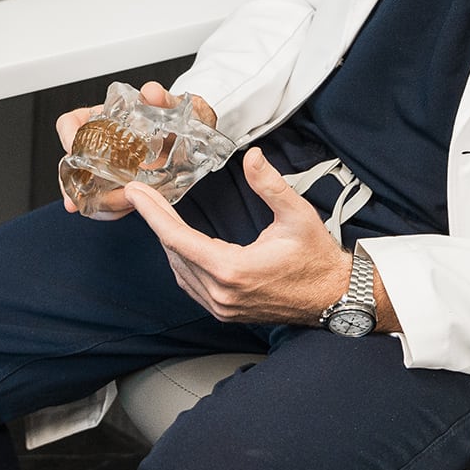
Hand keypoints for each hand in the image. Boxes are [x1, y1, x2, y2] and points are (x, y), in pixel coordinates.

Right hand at [57, 81, 218, 219]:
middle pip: (72, 162)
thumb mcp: (169, 104)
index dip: (67, 136)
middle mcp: (100, 143)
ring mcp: (108, 166)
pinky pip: (106, 198)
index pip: (70, 123)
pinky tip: (122, 208)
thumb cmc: (173, 114)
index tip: (73, 149)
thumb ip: (161, 98)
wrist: (190, 132)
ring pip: (86, 186)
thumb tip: (151, 92)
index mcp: (101, 117)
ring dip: (95, 200)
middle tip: (82, 197)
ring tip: (117, 203)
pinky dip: (111, 207)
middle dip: (75, 183)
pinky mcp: (121, 184)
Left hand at [123, 146, 349, 323]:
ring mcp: (222, 306)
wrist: (334, 298)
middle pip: (173, 252)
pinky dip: (180, 260)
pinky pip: (190, 284)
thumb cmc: (317, 260)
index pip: (177, 238)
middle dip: (155, 221)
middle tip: (141, 195)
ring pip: (179, 270)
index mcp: (233, 270)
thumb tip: (252, 157)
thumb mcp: (298, 215)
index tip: (135, 193)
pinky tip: (179, 243)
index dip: (152, 213)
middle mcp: (222, 293)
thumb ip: (270, 185)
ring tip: (157, 213)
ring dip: (167, 241)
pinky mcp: (225, 311)